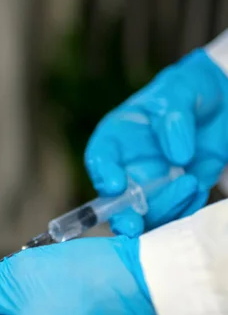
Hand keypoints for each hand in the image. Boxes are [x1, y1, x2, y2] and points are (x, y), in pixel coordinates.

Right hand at [85, 49, 227, 235]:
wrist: (222, 100)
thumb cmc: (189, 90)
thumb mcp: (179, 91)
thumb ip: (174, 119)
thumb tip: (177, 155)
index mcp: (117, 137)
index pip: (100, 158)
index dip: (102, 173)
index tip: (115, 185)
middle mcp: (128, 165)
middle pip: (114, 198)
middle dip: (120, 215)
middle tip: (132, 224)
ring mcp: (150, 183)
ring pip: (145, 213)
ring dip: (165, 207)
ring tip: (191, 182)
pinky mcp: (174, 195)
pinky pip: (174, 214)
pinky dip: (185, 207)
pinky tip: (199, 182)